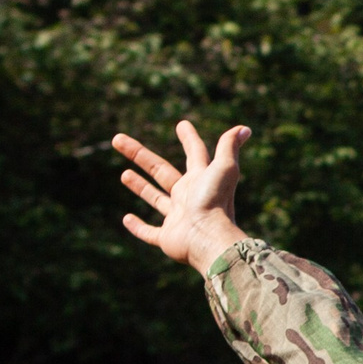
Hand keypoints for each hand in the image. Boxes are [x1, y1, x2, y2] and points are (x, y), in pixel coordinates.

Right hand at [113, 120, 252, 273]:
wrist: (209, 238)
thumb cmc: (216, 202)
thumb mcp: (224, 168)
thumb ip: (229, 146)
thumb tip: (244, 128)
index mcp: (200, 179)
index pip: (194, 154)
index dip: (189, 139)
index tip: (182, 125)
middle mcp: (188, 197)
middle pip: (160, 170)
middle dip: (139, 154)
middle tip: (118, 138)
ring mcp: (177, 218)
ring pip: (155, 199)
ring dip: (140, 187)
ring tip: (124, 174)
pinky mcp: (167, 238)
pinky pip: (149, 233)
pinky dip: (138, 227)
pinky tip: (126, 218)